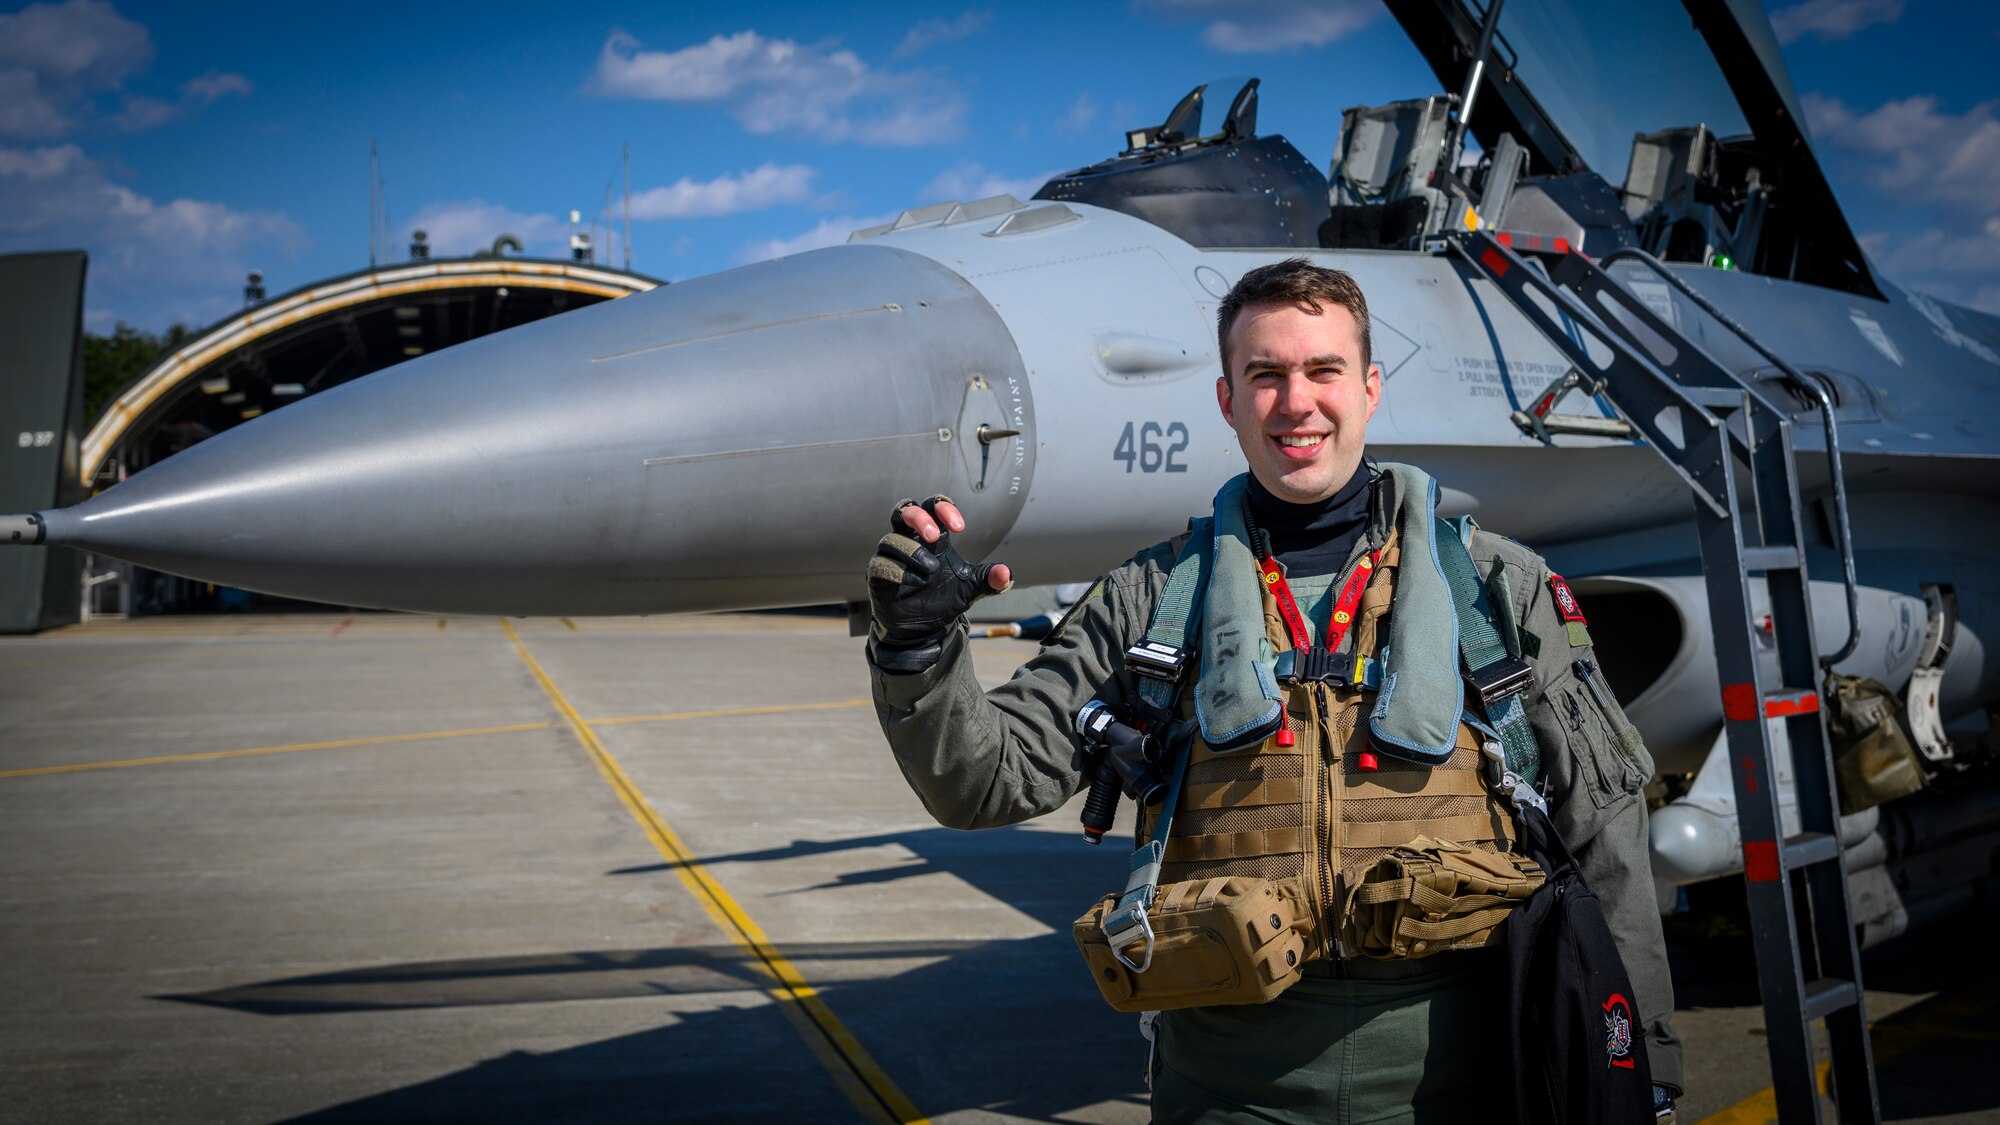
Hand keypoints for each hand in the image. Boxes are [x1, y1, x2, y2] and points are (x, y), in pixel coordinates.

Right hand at [867, 496, 1012, 672]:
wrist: (924, 630)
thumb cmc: (944, 599)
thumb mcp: (972, 589)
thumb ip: (990, 580)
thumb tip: (1006, 573)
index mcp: (933, 538)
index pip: (933, 507)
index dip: (943, 508)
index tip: (960, 527)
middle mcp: (910, 541)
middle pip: (904, 509)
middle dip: (919, 518)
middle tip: (935, 536)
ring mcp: (891, 558)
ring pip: (891, 539)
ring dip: (912, 551)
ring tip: (930, 571)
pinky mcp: (878, 577)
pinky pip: (880, 564)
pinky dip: (899, 571)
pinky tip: (917, 582)